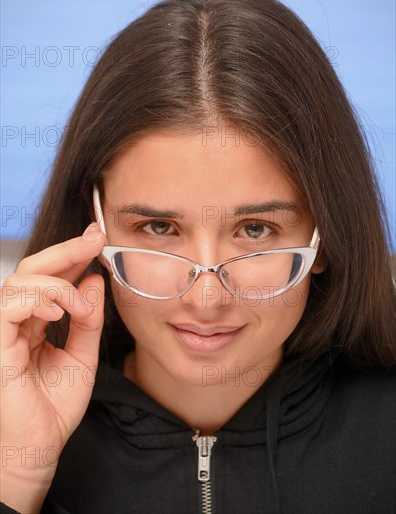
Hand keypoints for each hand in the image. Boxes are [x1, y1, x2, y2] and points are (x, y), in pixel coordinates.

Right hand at [0, 222, 105, 510]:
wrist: (39, 447)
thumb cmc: (54, 408)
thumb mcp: (83, 355)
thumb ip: (88, 319)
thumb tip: (94, 280)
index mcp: (34, 322)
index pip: (50, 279)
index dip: (72, 255)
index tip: (96, 237)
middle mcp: (16, 320)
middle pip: (33, 269)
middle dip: (66, 250)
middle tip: (93, 239)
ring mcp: (3, 330)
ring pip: (21, 281)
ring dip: (57, 283)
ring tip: (79, 306)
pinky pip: (10, 304)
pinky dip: (38, 299)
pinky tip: (59, 312)